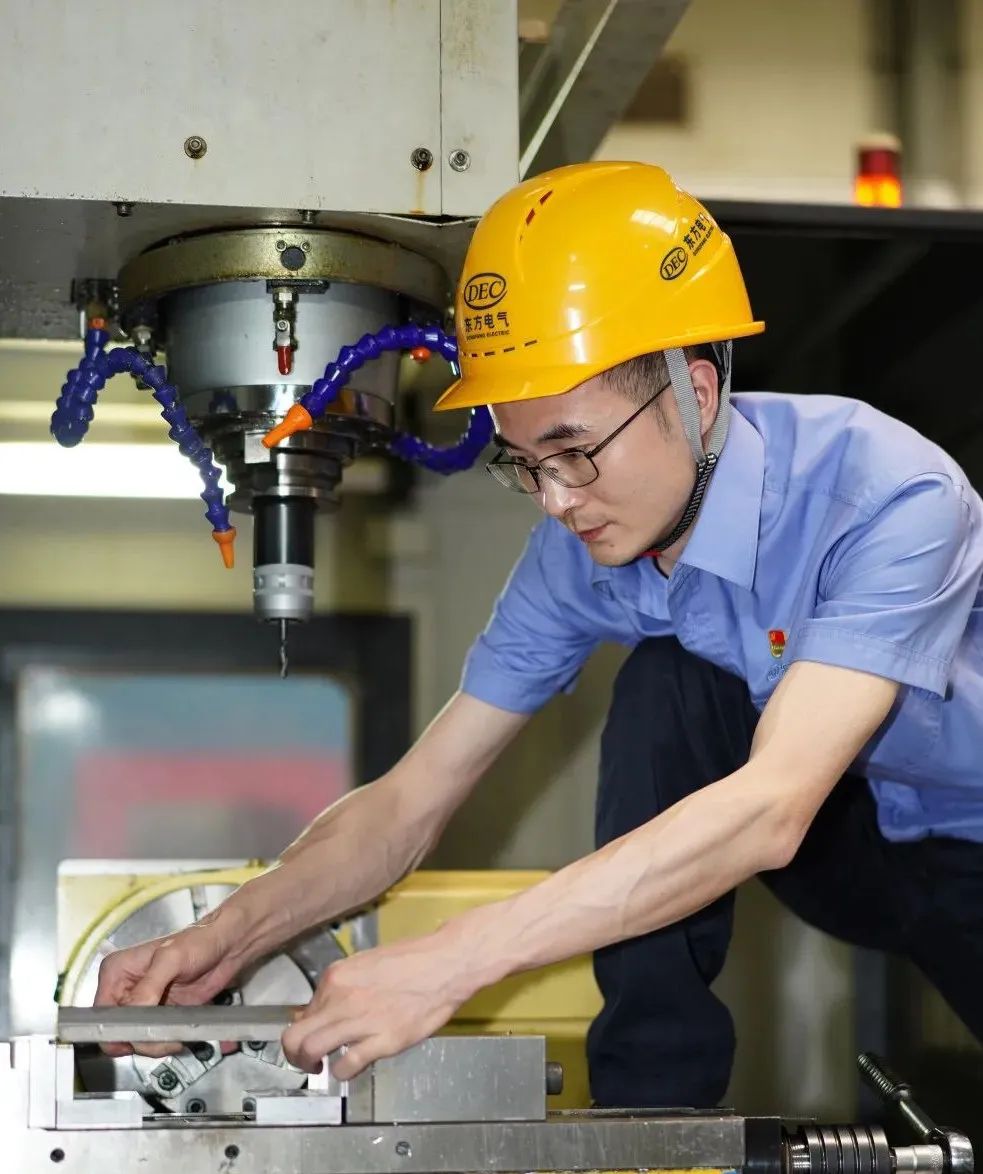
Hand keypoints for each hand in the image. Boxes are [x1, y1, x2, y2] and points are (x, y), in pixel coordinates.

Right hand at [93, 917, 244, 1057]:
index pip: (102, 1013)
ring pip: (136, 1039)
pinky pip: (154, 1038)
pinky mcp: (160, 1014)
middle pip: (118, 1031)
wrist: (227, 946)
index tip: (136, 1038)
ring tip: (174, 1034)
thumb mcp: (171, 958)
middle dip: (140, 1039)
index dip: (115, 1030)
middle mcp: (125, 989)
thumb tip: (133, 1011)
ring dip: (155, 1043)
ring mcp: (143, 1004)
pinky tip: (178, 1035)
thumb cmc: (199, 940)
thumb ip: (149, 985)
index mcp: (117, 971)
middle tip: (163, 1037)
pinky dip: (164, 1042)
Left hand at [281, 930, 478, 1079]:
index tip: (313, 1033)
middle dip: (294, 1054)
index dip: (306, 1026)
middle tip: (304, 1060)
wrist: (445, 963)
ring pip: (312, 1050)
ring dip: (310, 1065)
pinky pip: (346, 1065)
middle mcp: (342, 998)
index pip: (304, 1011)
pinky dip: (341, 1072)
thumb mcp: (367, 963)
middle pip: (296, 1036)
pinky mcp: (383, 1040)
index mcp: (337, 977)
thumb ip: (341, 987)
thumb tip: (317, 1009)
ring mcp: (361, 1020)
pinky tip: (349, 1067)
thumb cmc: (411, 960)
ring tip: (319, 1067)